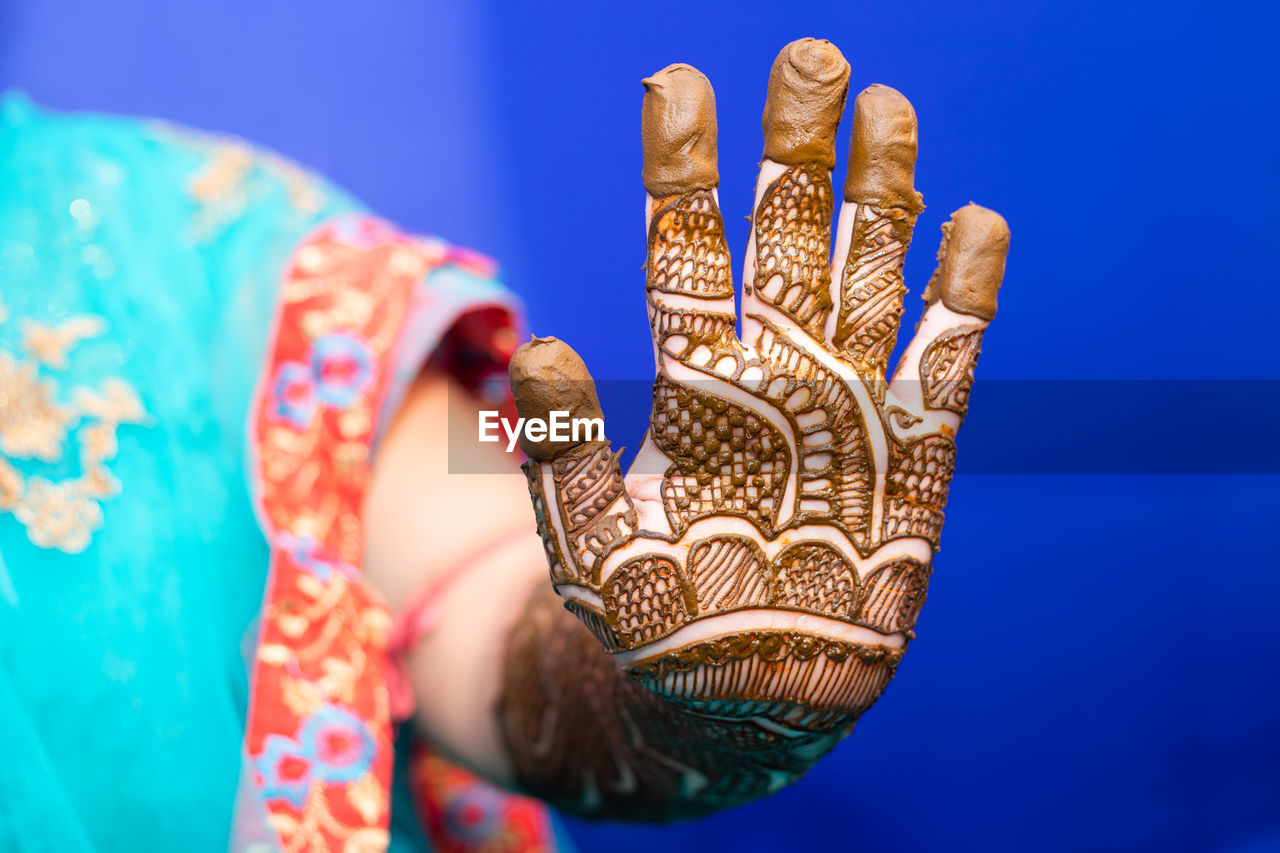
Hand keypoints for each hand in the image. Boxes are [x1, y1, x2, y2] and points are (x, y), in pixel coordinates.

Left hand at [509, 38, 1008, 736]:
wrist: (743, 694)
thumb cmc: (658, 624)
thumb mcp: (593, 550)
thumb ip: (566, 458)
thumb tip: (540, 348)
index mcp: (697, 387)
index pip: (688, 256)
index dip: (684, 173)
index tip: (675, 84)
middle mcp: (775, 377)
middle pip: (788, 242)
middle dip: (796, 152)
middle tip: (807, 56)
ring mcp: (849, 409)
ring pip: (868, 279)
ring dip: (881, 197)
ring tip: (887, 107)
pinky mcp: (916, 456)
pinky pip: (949, 362)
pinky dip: (966, 298)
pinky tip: (977, 223)